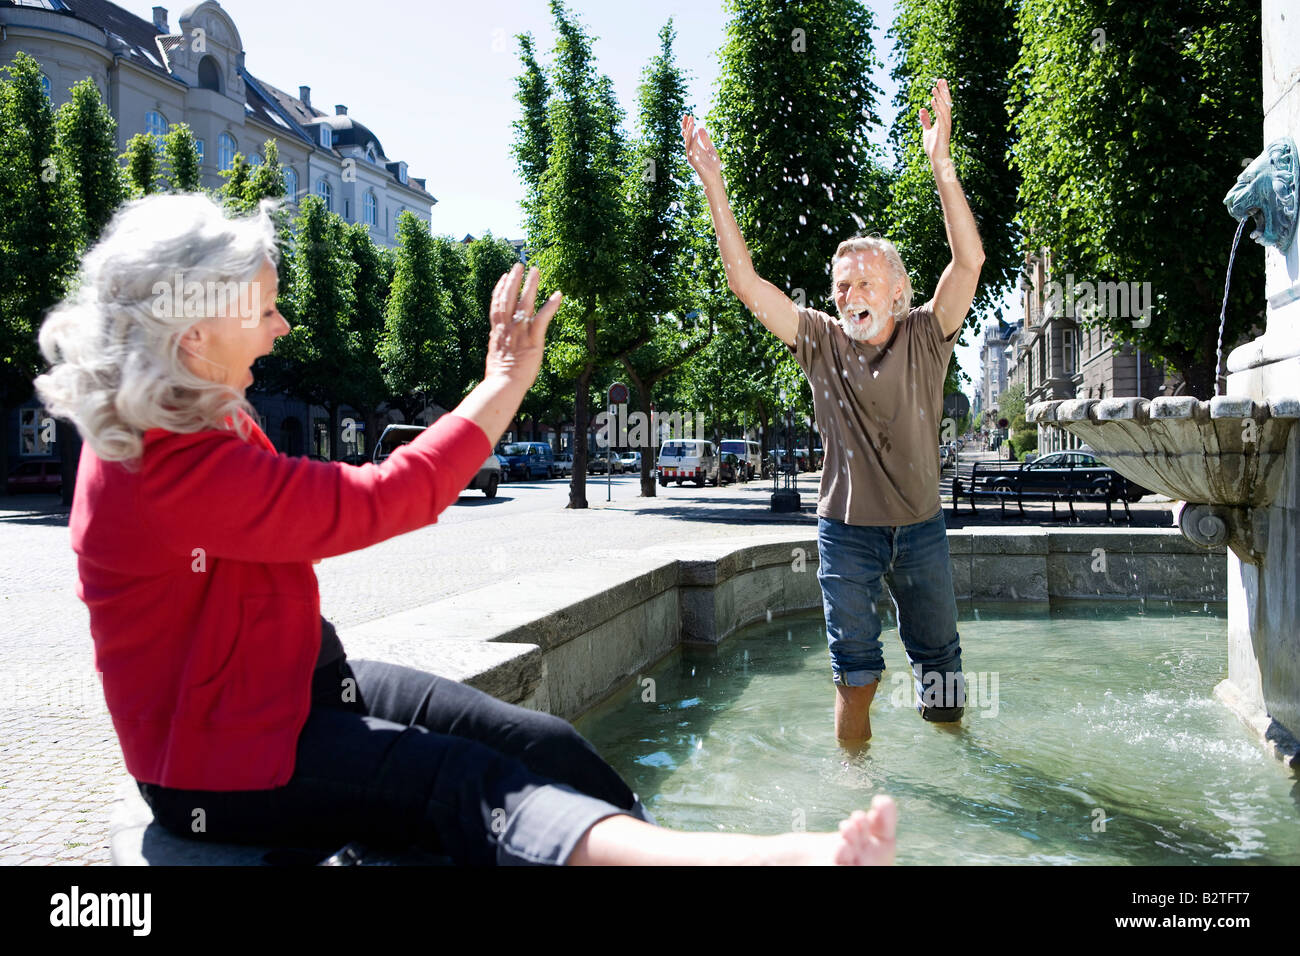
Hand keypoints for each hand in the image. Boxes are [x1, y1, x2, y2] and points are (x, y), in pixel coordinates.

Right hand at [484, 263, 559, 387]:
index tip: (503, 277)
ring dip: (530, 285)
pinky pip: (543, 318)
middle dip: (513, 280)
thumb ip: (498, 347)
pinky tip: (558, 294)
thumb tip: (497, 347)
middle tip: (518, 265)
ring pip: (524, 303)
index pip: (497, 306)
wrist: (503, 385)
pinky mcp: (534, 340)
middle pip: (508, 298)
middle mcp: (507, 329)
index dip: (499, 290)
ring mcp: (520, 333)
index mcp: (497, 333)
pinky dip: (551, 305)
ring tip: (535, 270)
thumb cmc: (500, 379)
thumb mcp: (496, 358)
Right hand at [682, 114, 721, 183]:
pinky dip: (694, 141)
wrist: (715, 178)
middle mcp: (691, 152)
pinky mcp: (694, 162)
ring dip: (689, 132)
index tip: (688, 116)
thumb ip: (705, 139)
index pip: (689, 135)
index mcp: (694, 148)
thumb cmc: (713, 166)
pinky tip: (696, 133)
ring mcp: (691, 157)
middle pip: (686, 137)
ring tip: (691, 122)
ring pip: (688, 142)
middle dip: (686, 126)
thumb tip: (700, 127)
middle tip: (687, 116)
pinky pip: (692, 149)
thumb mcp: (710, 149)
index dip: (687, 126)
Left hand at [919, 77, 952, 166]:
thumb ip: (925, 120)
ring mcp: (945, 125)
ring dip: (939, 98)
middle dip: (943, 91)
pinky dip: (937, 109)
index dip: (942, 93)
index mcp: (943, 120)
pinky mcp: (942, 130)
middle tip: (941, 79)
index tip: (939, 83)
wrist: (936, 158)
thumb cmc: (933, 146)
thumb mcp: (927, 130)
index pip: (943, 104)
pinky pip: (940, 117)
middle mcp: (946, 121)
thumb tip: (922, 109)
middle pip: (946, 103)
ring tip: (934, 88)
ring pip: (943, 108)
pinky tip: (933, 102)